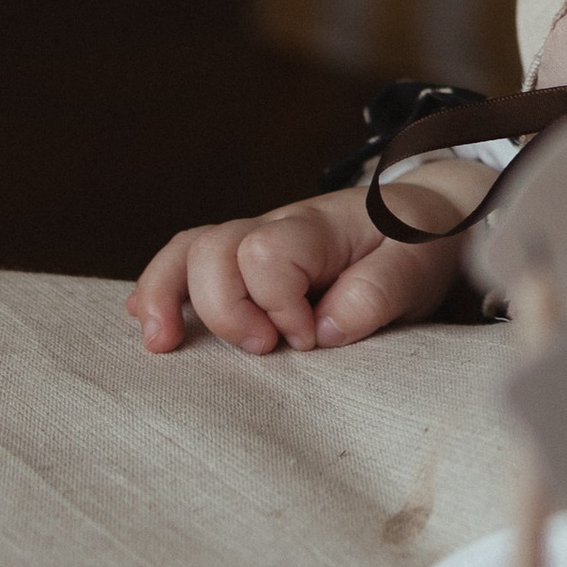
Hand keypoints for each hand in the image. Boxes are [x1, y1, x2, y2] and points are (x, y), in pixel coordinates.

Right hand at [123, 167, 481, 354]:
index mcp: (317, 227)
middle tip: (263, 349)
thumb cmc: (414, 244)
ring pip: (188, 250)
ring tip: (160, 344)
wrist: (419, 217)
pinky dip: (160, 289)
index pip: (267, 255)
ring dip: (166, 295)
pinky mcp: (242, 264)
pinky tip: (148, 321)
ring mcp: (252, 242)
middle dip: (224, 309)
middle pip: (213, 249)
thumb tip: (325, 331)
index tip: (311, 338)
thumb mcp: (417, 267)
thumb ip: (377, 293)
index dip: (278, 306)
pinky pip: (186, 262)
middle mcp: (275, 228)